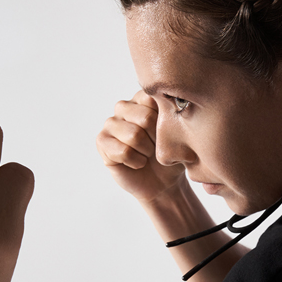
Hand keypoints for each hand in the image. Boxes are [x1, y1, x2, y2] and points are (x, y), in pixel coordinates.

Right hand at [96, 90, 186, 204]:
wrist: (162, 183)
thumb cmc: (171, 156)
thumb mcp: (180, 133)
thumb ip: (174, 113)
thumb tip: (172, 102)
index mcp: (142, 98)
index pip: (154, 99)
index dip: (164, 122)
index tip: (167, 133)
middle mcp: (123, 107)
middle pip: (145, 118)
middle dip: (156, 140)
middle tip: (156, 148)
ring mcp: (110, 124)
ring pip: (133, 135)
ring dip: (146, 151)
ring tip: (147, 155)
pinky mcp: (102, 142)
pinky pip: (123, 151)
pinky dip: (136, 161)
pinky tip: (137, 163)